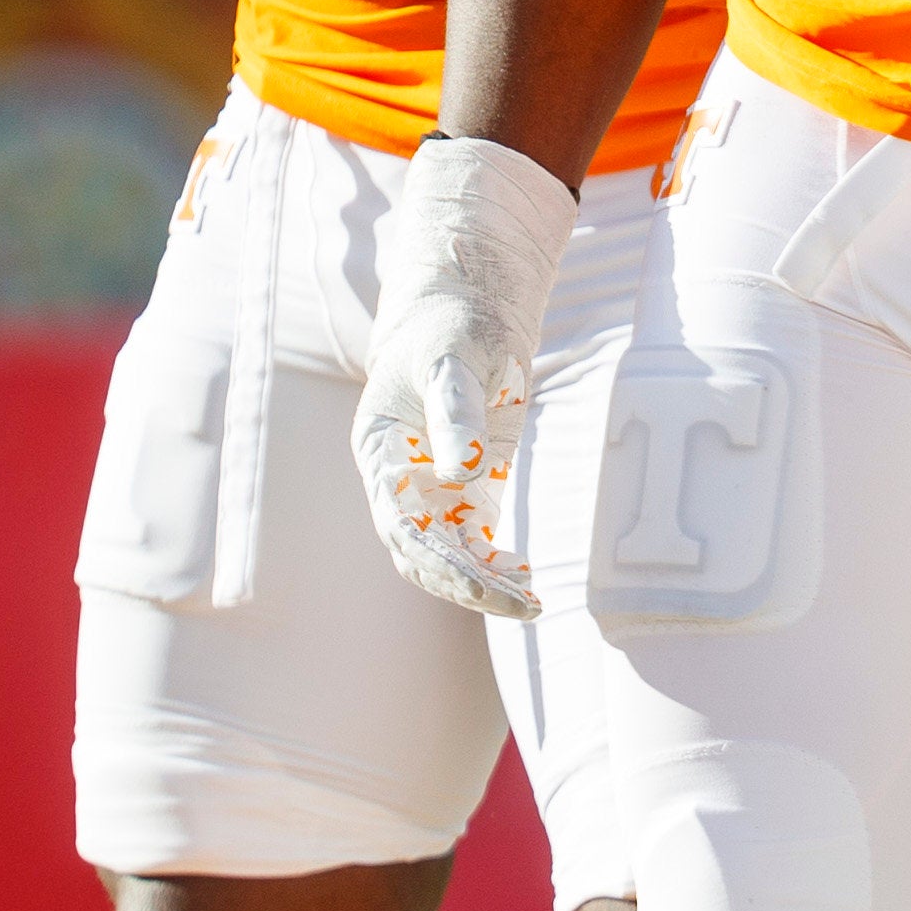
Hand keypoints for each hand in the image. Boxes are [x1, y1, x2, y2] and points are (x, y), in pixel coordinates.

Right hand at [352, 137, 578, 618]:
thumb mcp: (454, 357)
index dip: (436, 555)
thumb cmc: (453, 324)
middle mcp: (397, 478)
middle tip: (521, 602)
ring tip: (531, 598)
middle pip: (419, 551)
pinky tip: (526, 578)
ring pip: (443, 557)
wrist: (464, 308)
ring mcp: (428, 487)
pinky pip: (470, 543)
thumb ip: (455, 411)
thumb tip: (459, 472)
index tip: (479, 577)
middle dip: (464, 584)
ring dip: (480, 584)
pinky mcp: (463, 489)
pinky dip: (493, 566)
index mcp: (379, 447)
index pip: (399, 519)